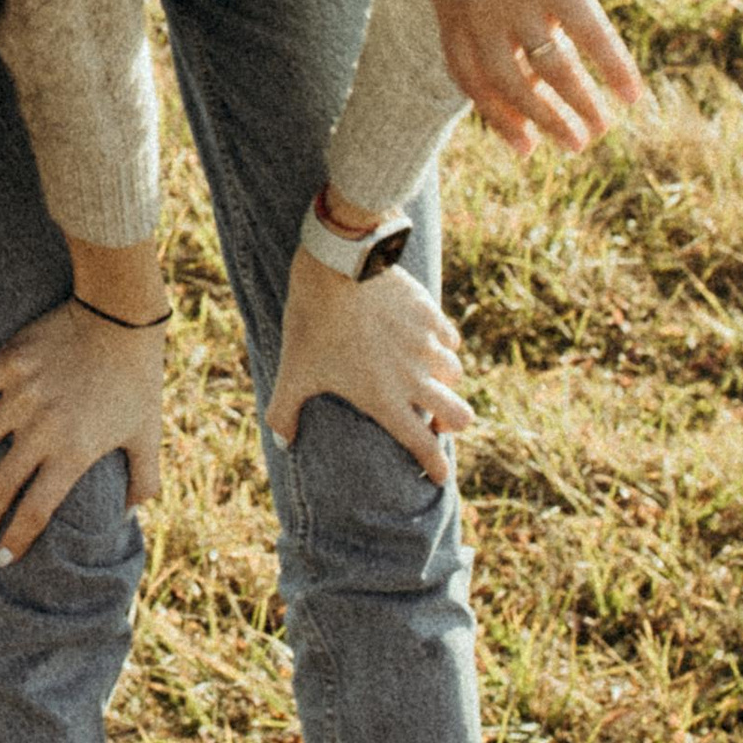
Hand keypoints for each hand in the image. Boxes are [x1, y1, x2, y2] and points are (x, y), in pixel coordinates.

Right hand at [0, 297, 166, 559]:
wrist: (120, 315)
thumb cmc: (138, 378)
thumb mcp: (148, 433)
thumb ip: (145, 480)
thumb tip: (130, 514)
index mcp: (75, 453)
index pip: (35, 511)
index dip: (15, 539)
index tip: (1, 558)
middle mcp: (43, 429)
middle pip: (1, 487)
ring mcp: (22, 394)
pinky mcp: (9, 363)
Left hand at [268, 245, 474, 482]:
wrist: (338, 267)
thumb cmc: (314, 322)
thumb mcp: (294, 369)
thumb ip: (285, 410)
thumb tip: (282, 443)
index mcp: (386, 399)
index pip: (422, 445)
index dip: (435, 466)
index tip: (439, 476)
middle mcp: (415, 377)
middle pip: (459, 415)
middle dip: (452, 423)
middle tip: (435, 421)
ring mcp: (426, 344)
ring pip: (456, 375)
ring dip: (445, 382)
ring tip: (429, 379)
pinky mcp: (430, 314)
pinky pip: (450, 338)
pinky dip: (443, 345)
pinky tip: (429, 341)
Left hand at [431, 0, 645, 157]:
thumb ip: (503, 5)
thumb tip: (542, 63)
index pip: (467, 74)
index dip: (497, 114)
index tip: (524, 144)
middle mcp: (470, 1)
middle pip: (507, 81)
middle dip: (543, 120)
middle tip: (573, 145)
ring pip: (550, 69)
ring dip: (580, 106)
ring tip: (602, 129)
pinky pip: (591, 39)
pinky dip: (615, 70)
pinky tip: (634, 94)